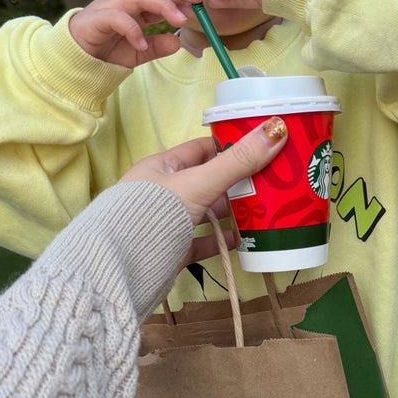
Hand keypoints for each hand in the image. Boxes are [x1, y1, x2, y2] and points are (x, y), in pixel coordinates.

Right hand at [69, 0, 207, 66]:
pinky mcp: (97, 19)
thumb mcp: (137, 52)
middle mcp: (124, 2)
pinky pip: (117, 18)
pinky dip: (132, 29)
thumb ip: (156, 46)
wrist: (74, 58)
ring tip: (179, 19)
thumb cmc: (104, 50)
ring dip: (161, 6)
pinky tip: (142, 42)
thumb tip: (178, 42)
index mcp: (135, 7)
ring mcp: (109, 7)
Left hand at [119, 117, 287, 262]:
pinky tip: (242, 240)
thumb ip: (236, 162)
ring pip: (205, 212)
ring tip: (261, 210)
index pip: (200, 150)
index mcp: (162, 167)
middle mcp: (163, 192)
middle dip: (236, 183)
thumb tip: (276, 131)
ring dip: (230, 212)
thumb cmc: (155, 213)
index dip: (230, 147)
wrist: (122, 267)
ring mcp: (166, 222)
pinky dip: (220, 240)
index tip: (260, 149)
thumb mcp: (200, 184)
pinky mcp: (170, 249)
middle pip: (206, 182)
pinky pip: (200, 241)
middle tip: (270, 183)